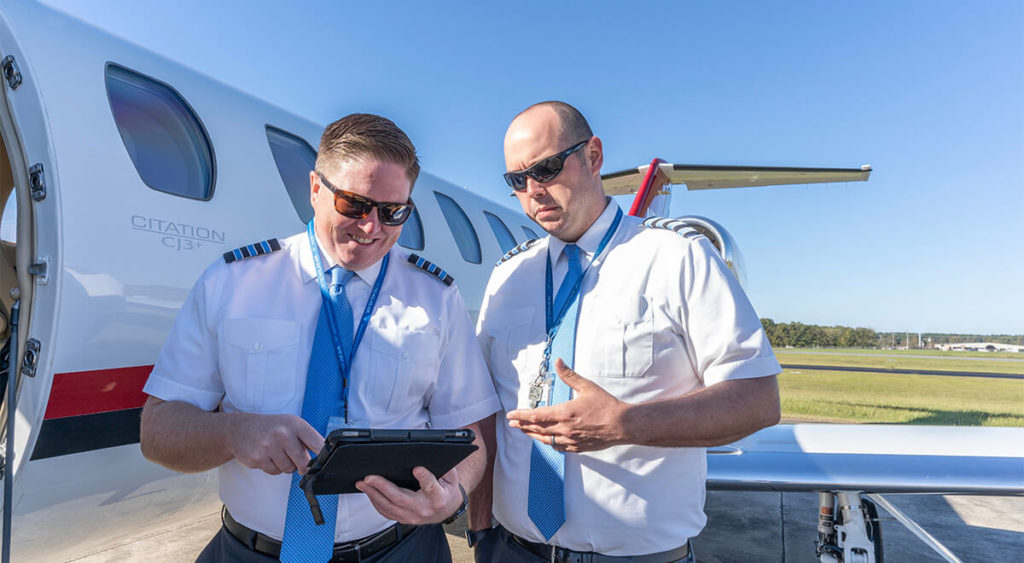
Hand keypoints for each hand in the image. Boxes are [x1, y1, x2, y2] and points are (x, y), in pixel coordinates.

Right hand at [225, 413, 323, 475]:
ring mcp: (269, 447)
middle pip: (304, 463)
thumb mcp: (290, 424)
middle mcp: (282, 434)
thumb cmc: (271, 427)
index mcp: (295, 424)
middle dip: (302, 465)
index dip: (324, 456)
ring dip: (286, 465)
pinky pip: (275, 472)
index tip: (327, 463)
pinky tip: (268, 456)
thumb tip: (323, 457)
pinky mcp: (258, 459)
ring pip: (289, 469)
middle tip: (295, 458)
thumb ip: (306, 439)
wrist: (240, 428)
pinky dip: (274, 468)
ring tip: (277, 453)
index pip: (317, 443)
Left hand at [355, 466, 461, 524]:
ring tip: (362, 483)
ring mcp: (412, 516)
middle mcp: (423, 509)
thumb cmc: (447, 491)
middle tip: (370, 477)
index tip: (417, 468)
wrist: (446, 510)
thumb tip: (433, 454)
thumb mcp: (451, 477)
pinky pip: (386, 512)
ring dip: (373, 494)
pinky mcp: (403, 519)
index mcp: (438, 497)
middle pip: (401, 499)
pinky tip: (368, 491)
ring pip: (389, 507)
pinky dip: (375, 501)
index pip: (431, 487)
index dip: (425, 478)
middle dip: (383, 487)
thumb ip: (445, 467)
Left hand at [506, 359, 629, 451]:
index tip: (511, 414)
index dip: (521, 415)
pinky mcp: (578, 447)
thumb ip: (570, 375)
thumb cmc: (606, 405)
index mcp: (564, 413)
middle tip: (512, 423)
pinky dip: (549, 443)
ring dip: (532, 435)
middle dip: (522, 425)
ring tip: (524, 431)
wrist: (622, 425)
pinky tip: (546, 441)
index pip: (536, 415)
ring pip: (545, 440)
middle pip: (537, 428)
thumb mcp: (587, 387)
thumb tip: (559, 362)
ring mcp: (570, 440)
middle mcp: (564, 429)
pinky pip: (558, 447)